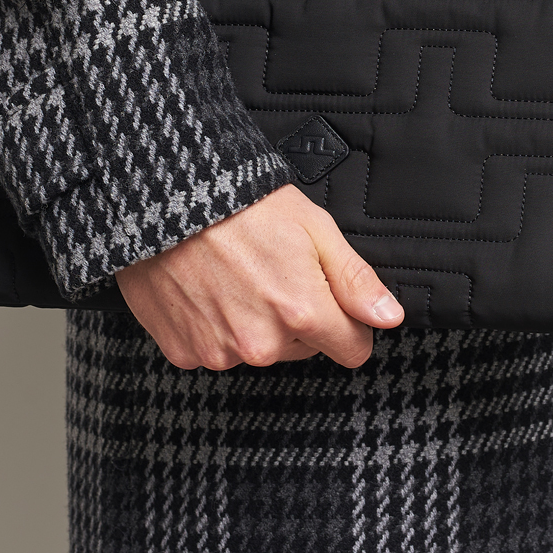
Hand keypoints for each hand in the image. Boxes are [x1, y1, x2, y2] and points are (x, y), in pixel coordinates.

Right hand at [115, 183, 404, 370]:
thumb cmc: (240, 204)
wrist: (164, 199)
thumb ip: (355, 279)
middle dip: (298, 317)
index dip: (348, 322)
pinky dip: (216, 326)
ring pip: (260, 350)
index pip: (353, 350)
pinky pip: (217, 349)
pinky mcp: (185, 353)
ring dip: (255, 322)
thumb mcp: (313, 226)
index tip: (330, 297)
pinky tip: (208, 288)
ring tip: (235, 273)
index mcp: (301, 312)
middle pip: (304, 348)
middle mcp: (261, 344)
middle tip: (272, 269)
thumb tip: (389, 317)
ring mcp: (219, 352)